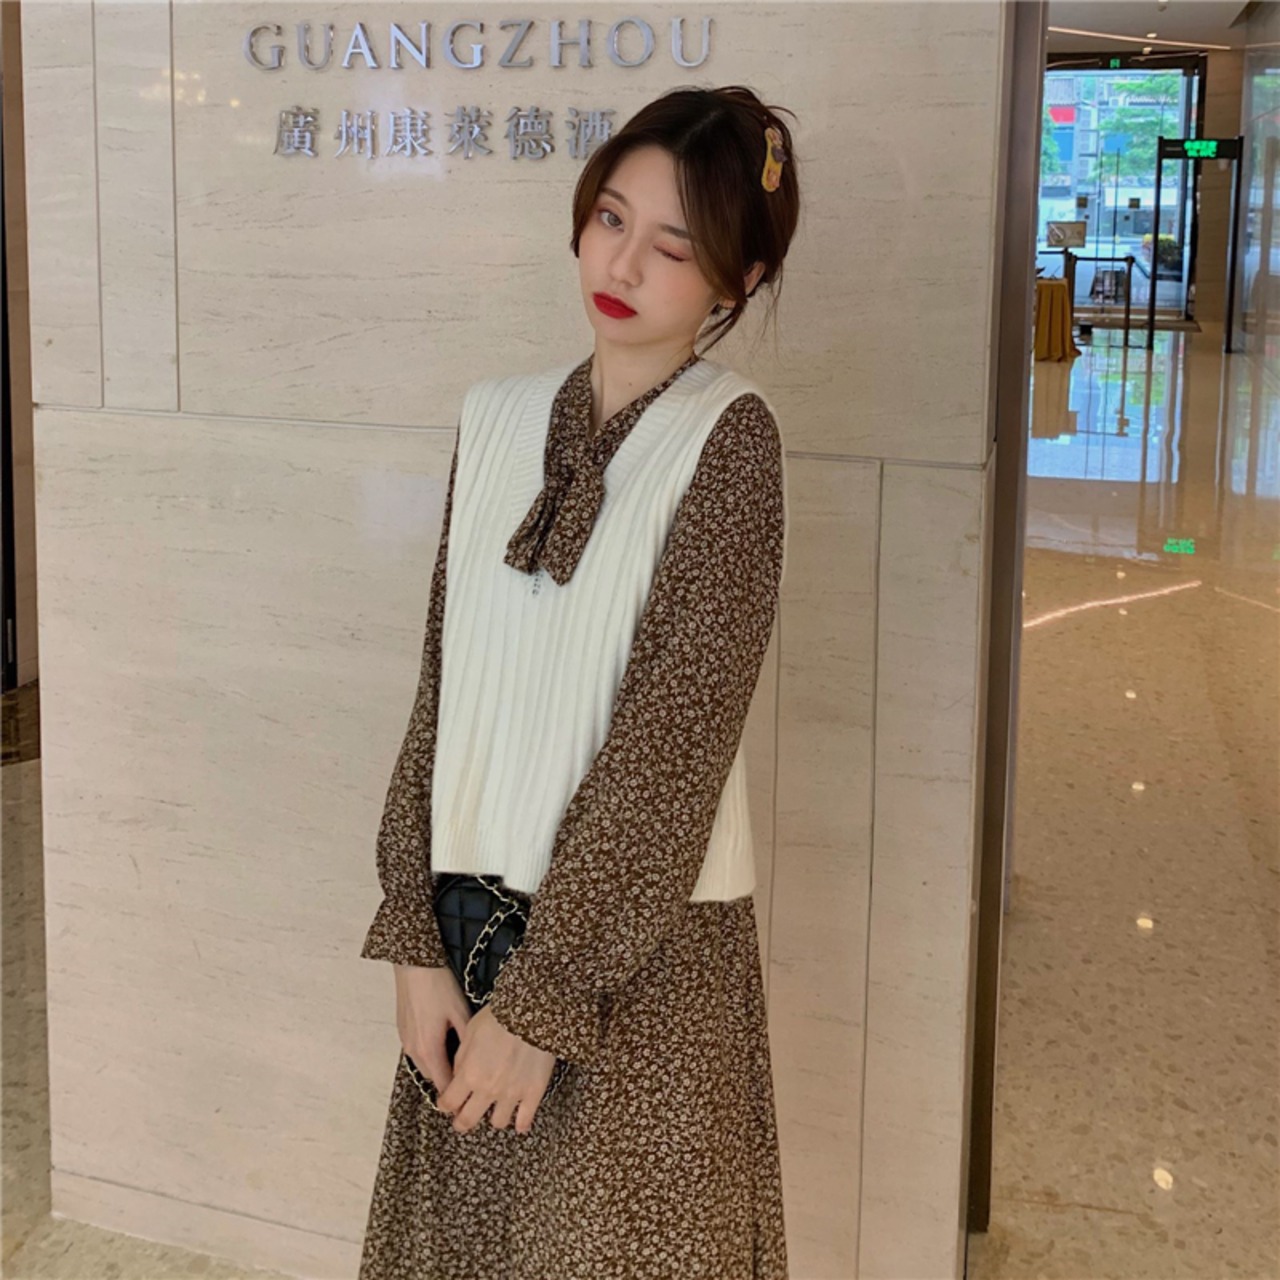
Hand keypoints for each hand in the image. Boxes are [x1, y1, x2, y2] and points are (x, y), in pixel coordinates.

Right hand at [394, 964, 471, 1097]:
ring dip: (441, 1066)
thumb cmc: (438, 985)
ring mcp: (406, 1041)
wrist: (414, 962)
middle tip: (475, 1075)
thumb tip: (478, 1062)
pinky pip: (419, 1052)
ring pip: (426, 1065)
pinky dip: (432, 1054)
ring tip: (463, 1058)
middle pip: (435, 1078)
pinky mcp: (403, 1031)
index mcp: (429, 1051)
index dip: (461, 1094)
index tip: (478, 1093)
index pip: (445, 1087)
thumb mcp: (460, 1012)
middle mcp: (413, 1051)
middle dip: (452, 1081)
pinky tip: (447, 1040)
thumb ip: (467, 1042)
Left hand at [435, 1005, 555, 1134]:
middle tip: (462, 1121)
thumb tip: (459, 1075)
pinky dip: (521, 1124)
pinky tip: (519, 1123)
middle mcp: (487, 1090)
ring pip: (498, 1122)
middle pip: (469, 1120)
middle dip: (462, 1122)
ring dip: (493, 1117)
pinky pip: (525, 1120)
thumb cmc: (499, 1016)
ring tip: (495, 1110)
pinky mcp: (533, 1092)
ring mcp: (512, 1094)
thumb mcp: (470, 1031)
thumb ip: (461, 1058)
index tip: (447, 1104)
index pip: (449, 1102)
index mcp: (469, 1074)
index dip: (445, 1105)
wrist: (533, 1012)